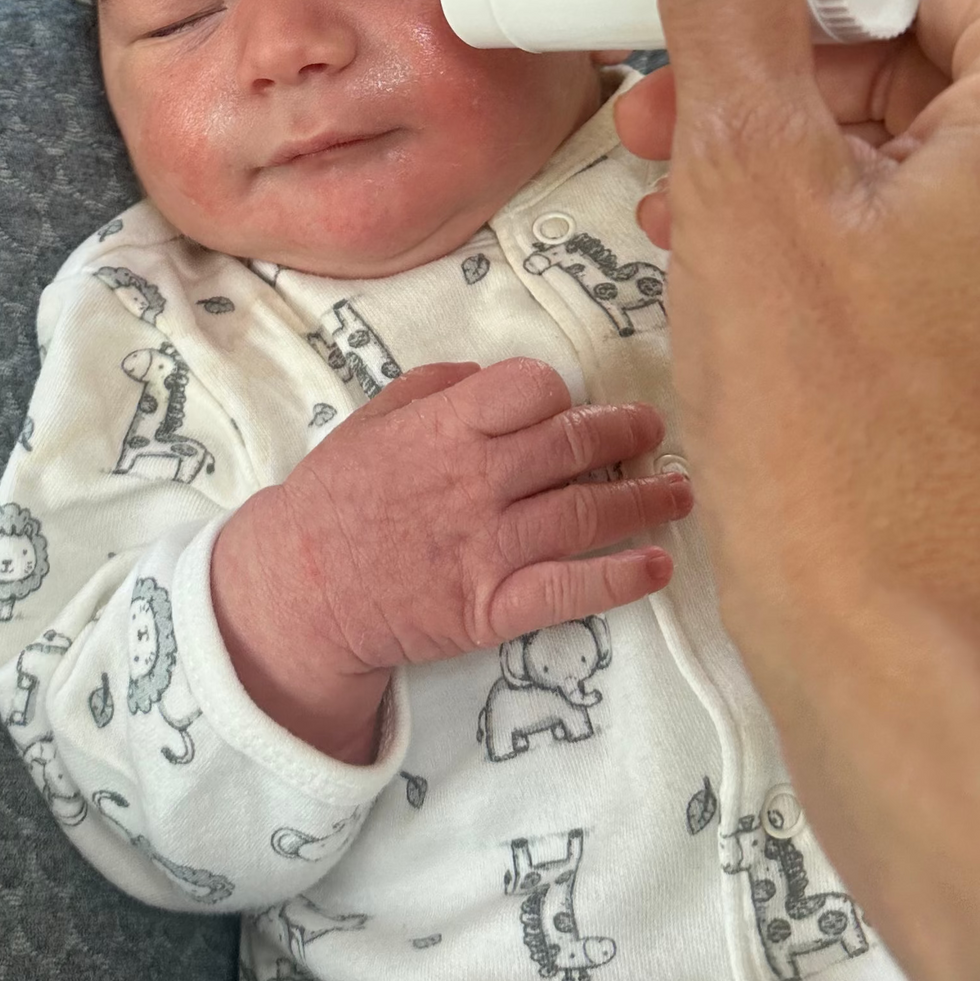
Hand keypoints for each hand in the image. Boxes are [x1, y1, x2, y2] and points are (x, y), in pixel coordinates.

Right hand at [210, 358, 689, 762]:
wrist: (298, 592)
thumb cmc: (332, 502)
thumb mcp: (368, 423)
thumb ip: (430, 389)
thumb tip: (488, 374)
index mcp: (444, 428)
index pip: (531, 387)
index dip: (559, 391)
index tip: (569, 402)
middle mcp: (475, 481)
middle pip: (573, 444)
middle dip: (625, 433)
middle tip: (652, 431)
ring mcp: (487, 546)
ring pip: (586, 512)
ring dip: (645, 500)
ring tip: (681, 492)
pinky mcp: (492, 606)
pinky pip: (570, 589)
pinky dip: (620, 578)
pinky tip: (658, 565)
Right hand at [614, 0, 979, 980]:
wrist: (921, 681)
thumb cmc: (837, 441)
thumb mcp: (749, 186)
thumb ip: (730, 2)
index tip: (690, 10)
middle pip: (937, 48)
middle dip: (781, 71)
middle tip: (655, 114)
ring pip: (940, 149)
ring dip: (801, 154)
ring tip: (673, 200)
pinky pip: (964, 237)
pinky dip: (857, 231)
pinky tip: (745, 270)